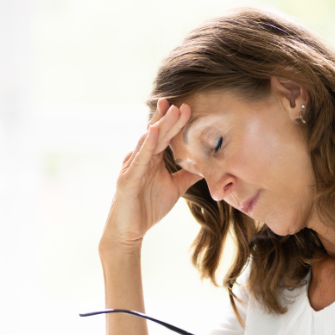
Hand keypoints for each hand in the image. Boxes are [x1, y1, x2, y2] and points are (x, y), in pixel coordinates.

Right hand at [101, 99, 201, 254]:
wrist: (129, 231)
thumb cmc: (147, 208)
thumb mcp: (175, 188)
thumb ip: (188, 176)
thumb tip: (207, 167)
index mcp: (151, 159)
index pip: (164, 136)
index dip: (174, 122)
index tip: (187, 108)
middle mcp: (140, 159)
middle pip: (156, 134)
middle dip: (169, 119)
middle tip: (182, 104)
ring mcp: (132, 167)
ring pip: (148, 143)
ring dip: (160, 126)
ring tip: (171, 111)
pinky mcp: (127, 179)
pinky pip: (139, 160)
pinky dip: (147, 145)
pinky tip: (154, 132)